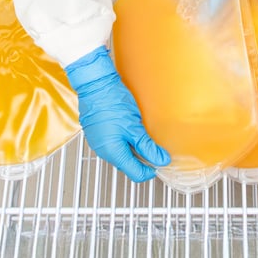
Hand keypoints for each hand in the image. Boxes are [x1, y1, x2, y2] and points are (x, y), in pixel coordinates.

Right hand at [65, 46, 169, 182]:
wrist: (95, 84)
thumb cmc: (112, 102)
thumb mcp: (135, 126)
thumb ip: (148, 146)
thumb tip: (161, 159)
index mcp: (112, 152)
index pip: (135, 173)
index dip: (150, 169)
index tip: (160, 160)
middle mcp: (103, 150)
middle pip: (128, 164)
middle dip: (143, 159)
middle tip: (155, 147)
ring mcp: (98, 142)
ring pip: (121, 154)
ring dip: (134, 149)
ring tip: (143, 135)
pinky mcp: (97, 133)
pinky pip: (114, 144)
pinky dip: (125, 141)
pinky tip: (131, 130)